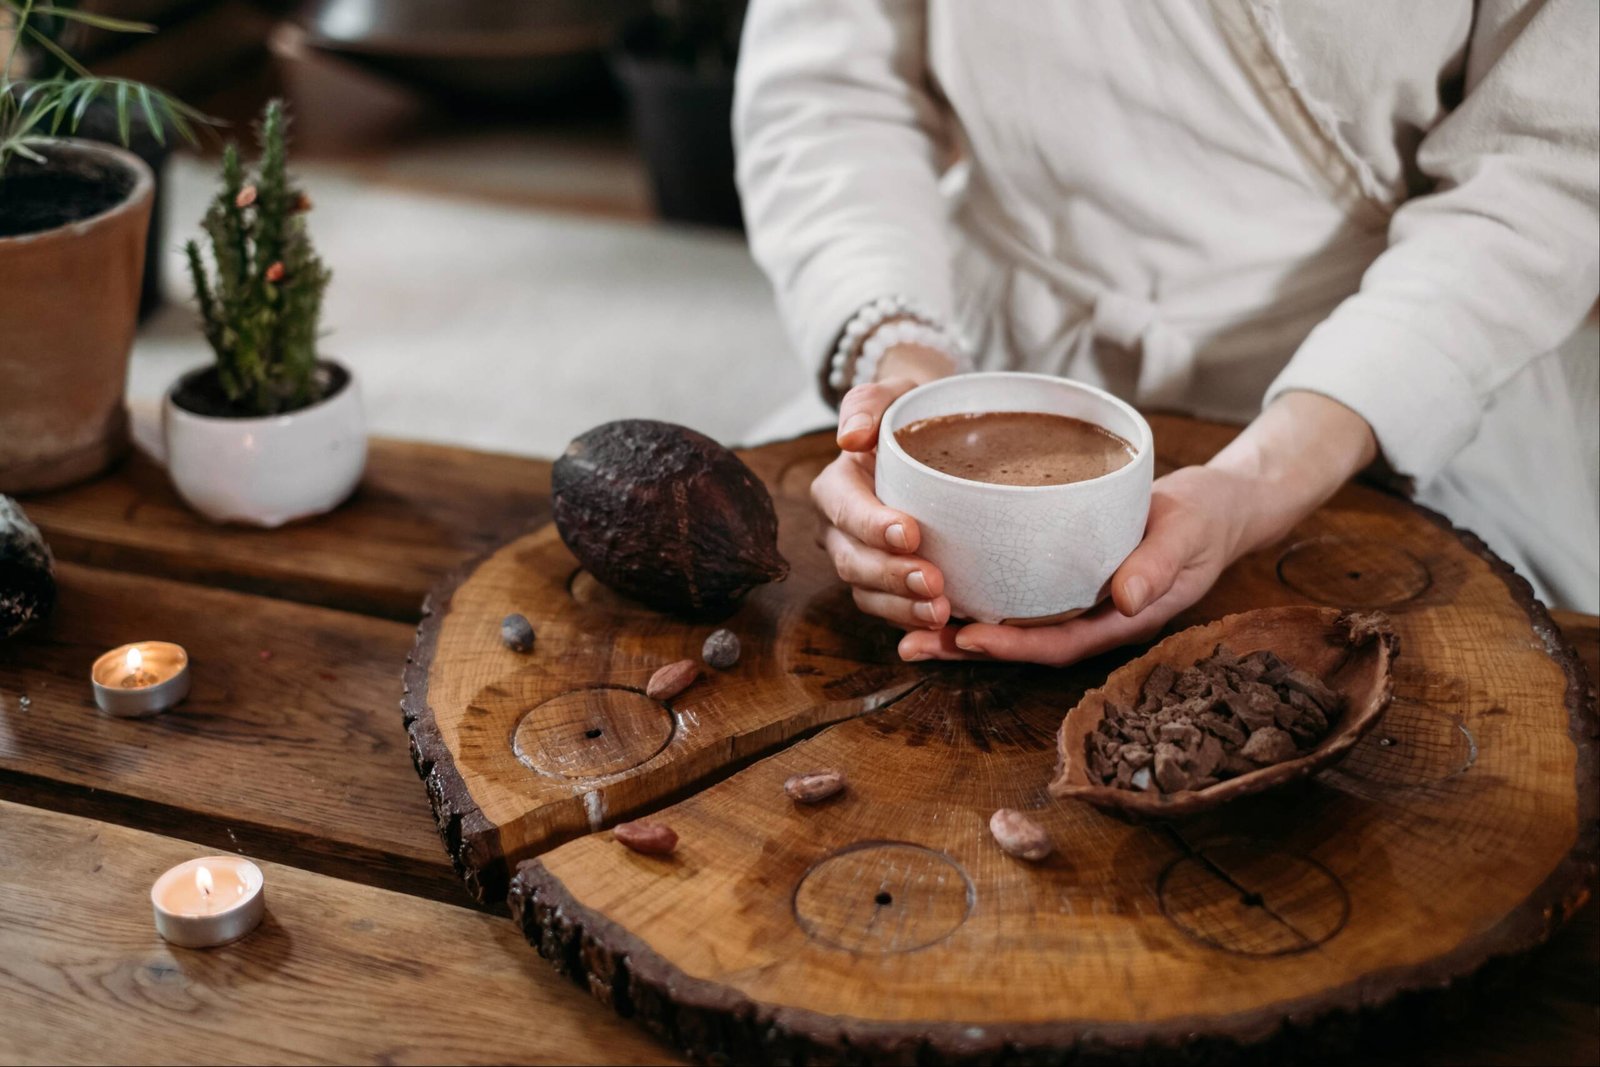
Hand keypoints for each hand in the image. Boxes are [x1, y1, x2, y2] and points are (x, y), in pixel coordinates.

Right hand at [811, 343, 955, 629]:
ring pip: (867, 594)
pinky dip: (912, 620)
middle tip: (934, 583)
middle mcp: (840, 530)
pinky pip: (890, 610)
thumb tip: (851, 436)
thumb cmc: (910, 415)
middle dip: (890, 577)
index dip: (872, 526)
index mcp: (836, 487)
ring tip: (942, 611)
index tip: (910, 533)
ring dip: (901, 608)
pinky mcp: (885, 584)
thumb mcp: (891, 394)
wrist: (931, 438)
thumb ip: (867, 404)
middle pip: (853, 561)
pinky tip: (945, 624)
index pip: (845, 510)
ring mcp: (861, 560)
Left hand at [896, 464, 1254, 662]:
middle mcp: (1091, 618)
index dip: (1014, 646)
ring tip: (906, 627)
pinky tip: (939, 585)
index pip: (1059, 644)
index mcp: (1121, 620)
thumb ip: (1158, 565)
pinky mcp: (1065, 576)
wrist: (1217, 505)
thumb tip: (1125, 600)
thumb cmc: (1205, 520)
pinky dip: (980, 595)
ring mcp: (1077, 600)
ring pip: (1013, 622)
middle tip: (910, 645)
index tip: (969, 638)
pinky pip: (1017, 594)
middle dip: (967, 648)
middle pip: (1023, 643)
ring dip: (960, 628)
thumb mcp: (1187, 536)